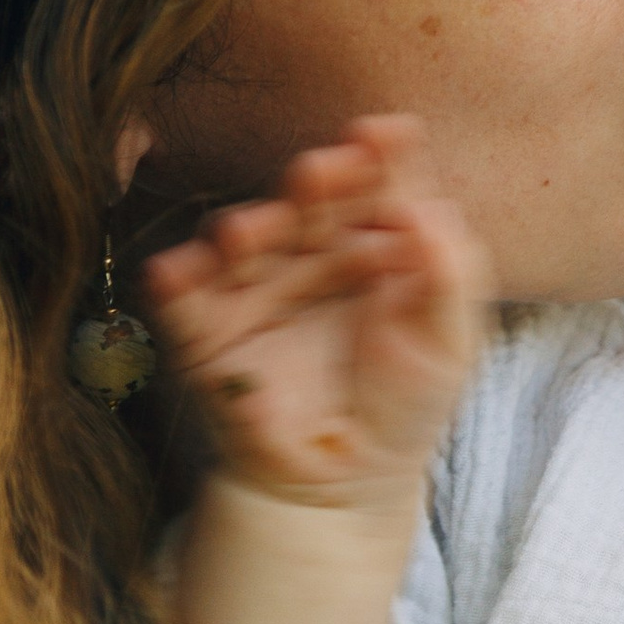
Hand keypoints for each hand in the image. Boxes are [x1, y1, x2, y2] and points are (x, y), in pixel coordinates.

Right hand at [146, 115, 482, 516]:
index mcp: (374, 248)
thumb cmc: (404, 408)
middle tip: (321, 173)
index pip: (376, 190)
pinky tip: (173, 270)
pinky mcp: (210, 334)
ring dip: (246, 227)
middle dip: (315, 184)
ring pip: (244, 241)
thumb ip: (449, 276)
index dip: (380, 160)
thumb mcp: (450, 344)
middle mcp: (311, 257)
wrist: (349, 486)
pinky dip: (173, 280)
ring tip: (250, 231)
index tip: (387, 136)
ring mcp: (257, 291)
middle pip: (309, 205)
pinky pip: (183, 300)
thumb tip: (427, 206)